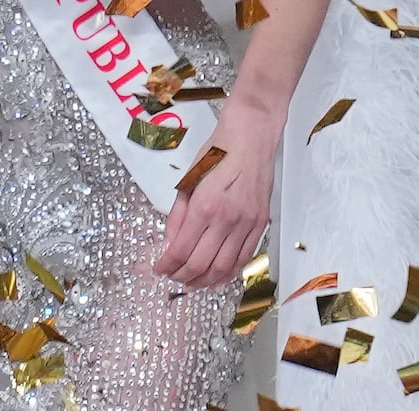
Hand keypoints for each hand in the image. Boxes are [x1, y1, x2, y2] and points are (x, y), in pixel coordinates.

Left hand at [152, 114, 277, 288]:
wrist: (251, 136)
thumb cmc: (217, 151)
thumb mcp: (188, 180)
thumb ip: (178, 215)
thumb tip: (170, 243)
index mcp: (204, 206)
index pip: (181, 250)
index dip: (167, 266)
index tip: (159, 269)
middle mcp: (226, 219)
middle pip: (201, 264)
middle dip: (182, 277)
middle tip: (173, 277)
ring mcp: (246, 224)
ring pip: (224, 268)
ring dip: (205, 281)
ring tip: (192, 282)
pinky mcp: (260, 224)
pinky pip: (244, 258)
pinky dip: (228, 273)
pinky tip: (217, 276)